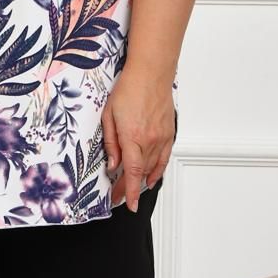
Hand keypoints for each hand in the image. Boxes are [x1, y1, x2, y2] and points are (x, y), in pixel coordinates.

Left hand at [100, 69, 175, 211]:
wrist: (151, 74)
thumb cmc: (128, 90)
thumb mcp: (109, 115)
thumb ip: (111, 143)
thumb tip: (112, 164)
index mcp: (132, 137)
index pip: (131, 172)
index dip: (128, 191)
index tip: (126, 204)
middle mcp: (150, 140)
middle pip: (140, 173)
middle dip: (128, 187)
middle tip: (118, 195)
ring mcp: (162, 138)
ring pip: (152, 167)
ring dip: (141, 181)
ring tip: (131, 189)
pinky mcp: (169, 133)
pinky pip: (164, 159)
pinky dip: (158, 171)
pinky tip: (151, 179)